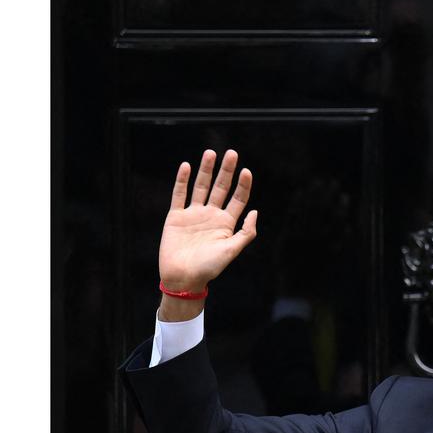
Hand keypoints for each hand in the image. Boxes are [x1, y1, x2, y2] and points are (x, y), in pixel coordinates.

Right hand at [158, 149, 257, 291]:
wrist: (183, 279)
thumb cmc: (209, 268)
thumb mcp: (232, 251)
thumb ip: (245, 232)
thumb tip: (255, 212)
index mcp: (226, 223)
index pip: (238, 199)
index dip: (243, 185)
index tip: (246, 171)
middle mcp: (211, 215)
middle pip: (221, 188)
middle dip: (226, 171)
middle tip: (231, 153)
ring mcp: (193, 215)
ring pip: (201, 187)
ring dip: (206, 170)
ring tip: (210, 153)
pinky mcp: (176, 217)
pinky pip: (179, 195)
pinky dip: (182, 180)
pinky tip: (186, 166)